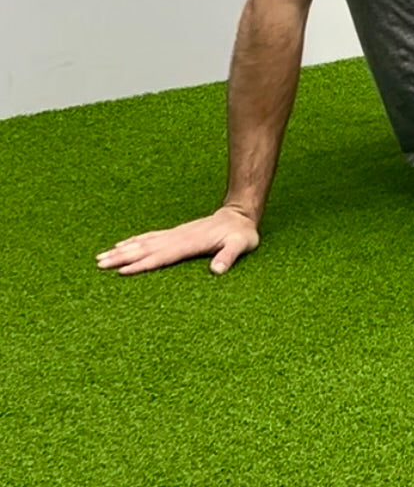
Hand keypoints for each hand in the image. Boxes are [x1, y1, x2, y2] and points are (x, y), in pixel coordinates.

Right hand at [95, 205, 259, 276]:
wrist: (239, 214)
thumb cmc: (241, 234)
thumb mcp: (241, 245)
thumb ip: (229, 256)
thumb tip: (217, 271)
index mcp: (190, 243)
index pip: (162, 256)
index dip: (142, 264)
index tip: (122, 271)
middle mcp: (178, 237)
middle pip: (145, 248)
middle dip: (122, 257)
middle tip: (99, 265)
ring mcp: (175, 234)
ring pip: (144, 242)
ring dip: (122, 250)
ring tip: (100, 257)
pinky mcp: (175, 233)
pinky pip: (150, 237)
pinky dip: (134, 241)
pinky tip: (121, 245)